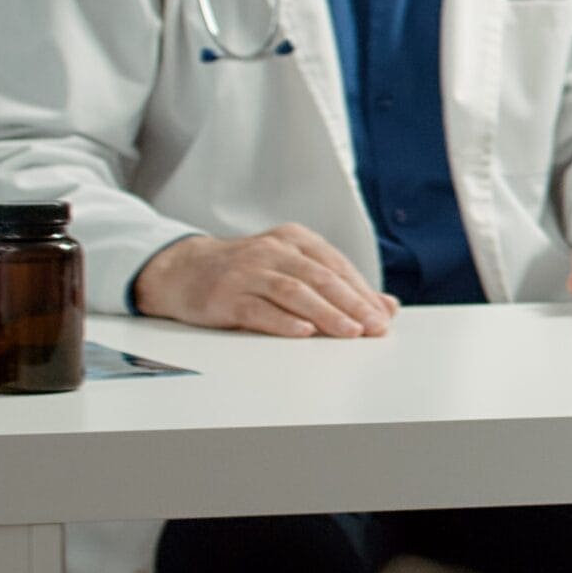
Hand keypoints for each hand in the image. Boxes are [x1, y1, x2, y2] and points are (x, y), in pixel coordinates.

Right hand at [133, 226, 397, 337]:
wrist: (183, 270)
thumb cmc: (247, 273)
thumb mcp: (293, 268)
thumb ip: (339, 285)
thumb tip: (388, 306)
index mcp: (295, 240)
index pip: (337, 266)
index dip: (363, 292)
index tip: (383, 316)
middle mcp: (273, 250)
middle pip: (320, 277)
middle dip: (352, 304)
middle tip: (374, 327)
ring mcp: (247, 272)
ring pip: (294, 292)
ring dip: (326, 313)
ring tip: (349, 332)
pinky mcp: (225, 295)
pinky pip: (258, 309)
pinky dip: (283, 321)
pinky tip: (304, 332)